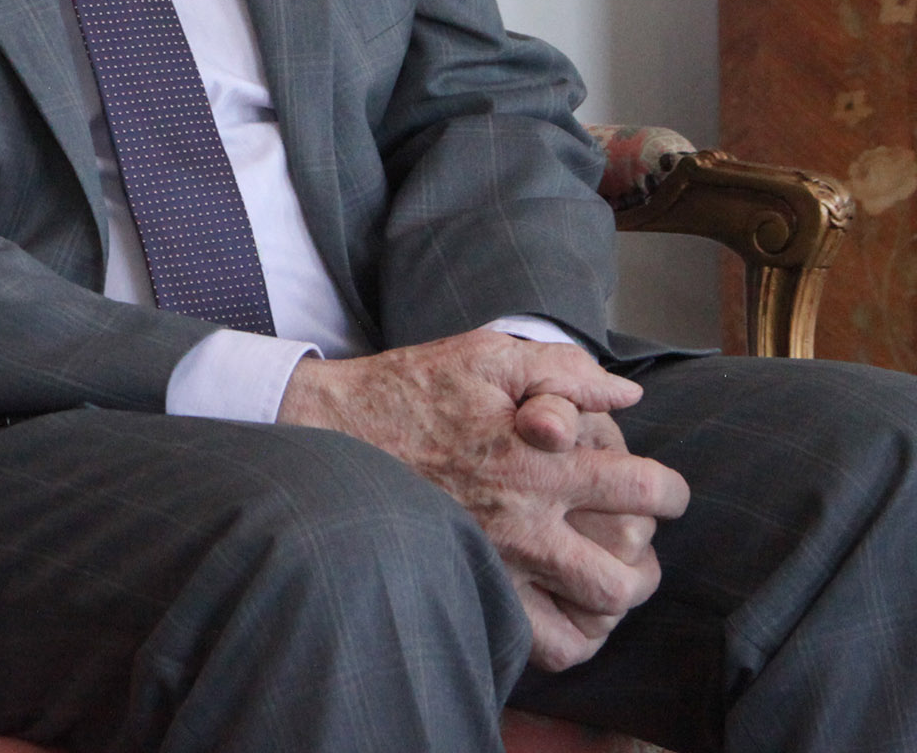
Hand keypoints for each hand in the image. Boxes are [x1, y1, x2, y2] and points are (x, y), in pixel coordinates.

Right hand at [278, 331, 688, 672]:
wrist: (328, 433)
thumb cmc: (410, 389)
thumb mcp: (485, 355)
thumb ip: (562, 368)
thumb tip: (627, 395)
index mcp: (539, 460)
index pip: (645, 491)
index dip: (671, 492)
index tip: (663, 490)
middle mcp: (524, 523)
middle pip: (625, 574)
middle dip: (646, 564)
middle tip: (635, 545)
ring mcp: (495, 565)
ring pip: (589, 620)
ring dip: (611, 604)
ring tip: (604, 582)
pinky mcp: (469, 587)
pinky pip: (539, 645)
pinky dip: (567, 636)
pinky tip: (563, 607)